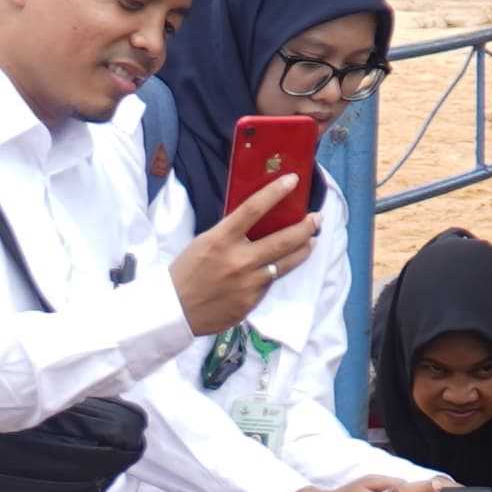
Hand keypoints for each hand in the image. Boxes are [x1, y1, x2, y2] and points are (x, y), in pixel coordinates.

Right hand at [169, 183, 316, 335]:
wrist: (175, 310)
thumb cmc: (186, 271)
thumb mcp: (204, 242)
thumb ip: (231, 232)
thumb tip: (257, 221)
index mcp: (221, 239)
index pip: (254, 209)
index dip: (276, 192)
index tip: (293, 180)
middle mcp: (239, 260)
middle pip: (284, 239)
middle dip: (306, 227)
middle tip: (316, 219)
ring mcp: (248, 283)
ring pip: (286, 263)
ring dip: (303, 250)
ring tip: (311, 242)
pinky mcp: (251, 302)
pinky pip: (269, 283)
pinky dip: (274, 273)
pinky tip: (275, 268)